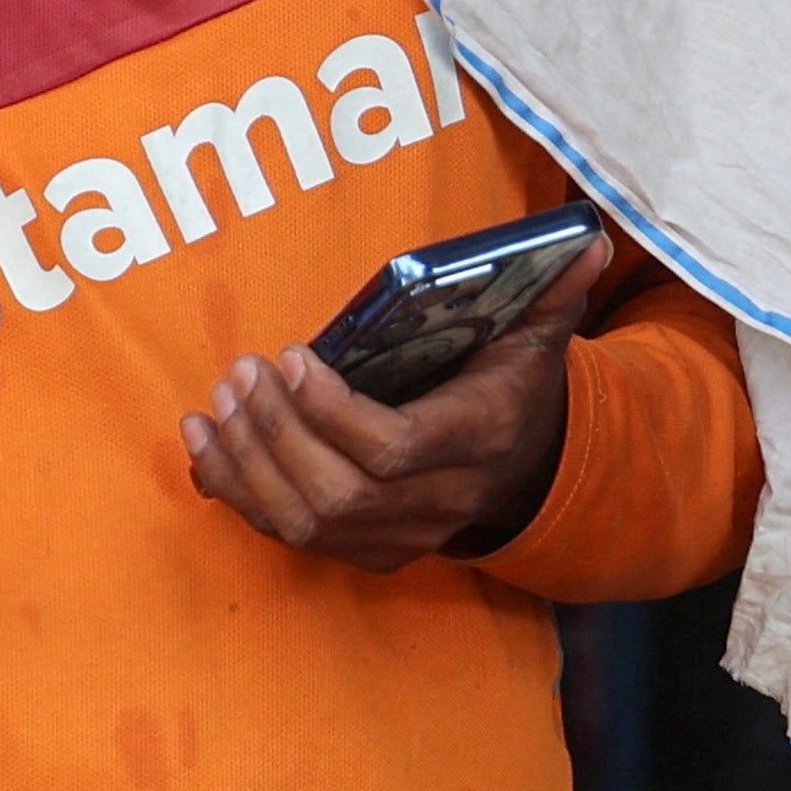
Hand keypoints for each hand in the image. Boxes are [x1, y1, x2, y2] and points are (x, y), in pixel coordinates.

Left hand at [179, 260, 593, 569]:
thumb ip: (554, 292)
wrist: (524, 472)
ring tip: (218, 402)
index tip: (293, 356)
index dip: (334, 413)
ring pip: (305, 522)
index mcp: (476, 441)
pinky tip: (203, 442)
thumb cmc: (514, 389)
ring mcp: (399, 536)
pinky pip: (288, 536)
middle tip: (241, 371)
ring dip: (247, 463)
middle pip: (339, 491)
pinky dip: (236, 492)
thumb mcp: (539, 339)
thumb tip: (587, 238)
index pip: (396, 449)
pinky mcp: (366, 552)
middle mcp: (438, 502)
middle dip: (277, 432)